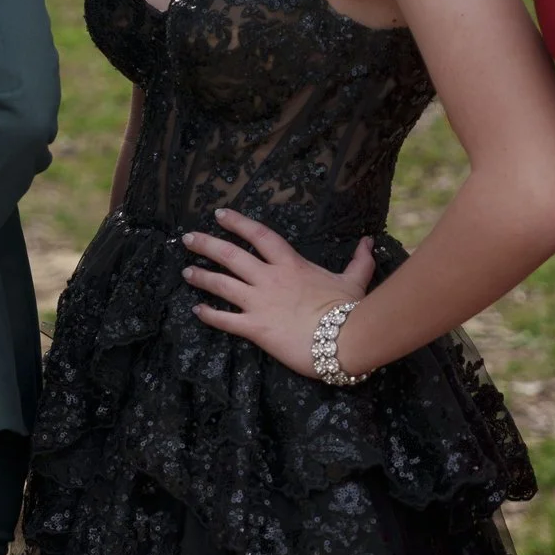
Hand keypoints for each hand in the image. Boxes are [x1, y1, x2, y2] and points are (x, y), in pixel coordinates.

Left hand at [182, 208, 378, 377]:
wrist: (344, 340)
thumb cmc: (349, 310)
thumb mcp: (354, 281)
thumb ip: (359, 260)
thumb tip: (368, 241)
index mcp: (291, 264)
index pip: (259, 235)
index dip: (238, 222)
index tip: (219, 214)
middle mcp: (269, 278)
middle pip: (230, 255)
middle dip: (206, 245)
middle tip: (187, 238)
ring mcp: (259, 302)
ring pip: (221, 284)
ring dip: (201, 277)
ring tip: (186, 272)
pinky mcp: (255, 328)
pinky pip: (225, 320)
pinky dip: (209, 315)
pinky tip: (197, 311)